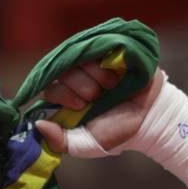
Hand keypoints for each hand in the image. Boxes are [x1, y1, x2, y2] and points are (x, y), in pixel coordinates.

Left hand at [35, 63, 165, 155]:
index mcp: (68, 99)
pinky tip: (116, 71)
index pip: (51, 87)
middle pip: (64, 71)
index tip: (81, 105)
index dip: (64, 95)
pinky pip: (98, 44)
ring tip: (113, 85)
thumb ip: (60, 141)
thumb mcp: (86, 144)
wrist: (150, 117)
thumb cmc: (117, 131)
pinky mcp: (110, 51)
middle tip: (99, 96)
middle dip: (83, 87)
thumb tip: (38, 125)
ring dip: (98, 75)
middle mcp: (77, 79)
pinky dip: (106, 59)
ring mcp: (93, 63)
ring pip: (81, 58)